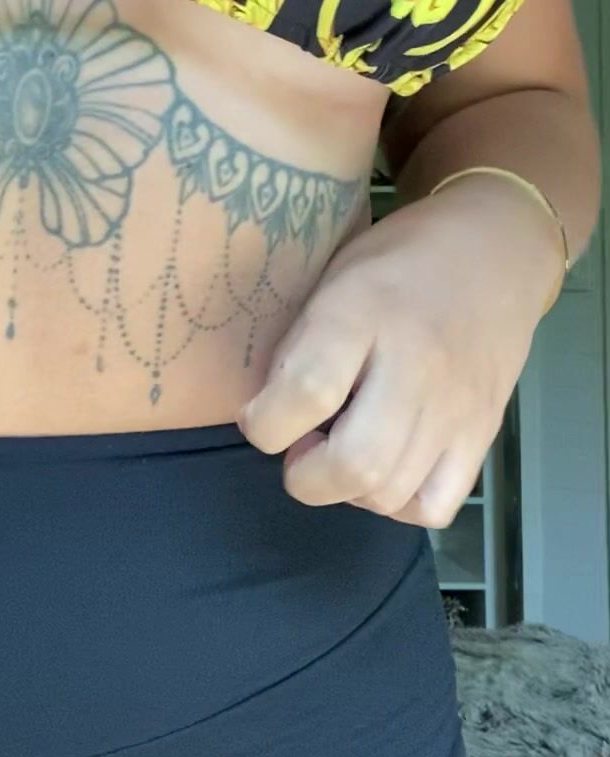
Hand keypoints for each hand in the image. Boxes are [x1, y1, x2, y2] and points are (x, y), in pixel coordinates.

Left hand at [237, 175, 561, 526]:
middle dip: (305, 476)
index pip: (308, 392)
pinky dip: (397, 504)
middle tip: (299, 447)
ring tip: (341, 451)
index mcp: (365, 313)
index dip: (265, 423)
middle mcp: (416, 365)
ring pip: (390, 495)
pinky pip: (434, 506)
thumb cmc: (400, 259)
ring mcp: (456, 407)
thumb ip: (301, 342)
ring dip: (347, 490)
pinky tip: (385, 469)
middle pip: (355, 464)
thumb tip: (268, 410)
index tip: (259, 417)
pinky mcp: (484, 434)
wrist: (498, 250)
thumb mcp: (334, 277)